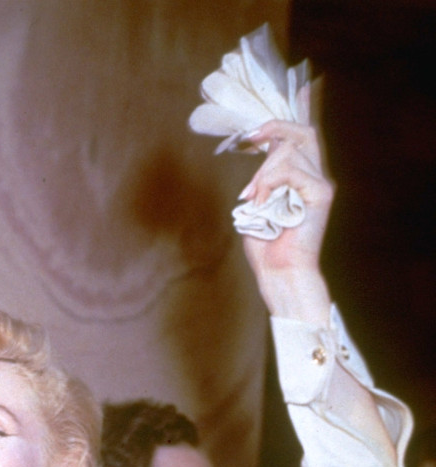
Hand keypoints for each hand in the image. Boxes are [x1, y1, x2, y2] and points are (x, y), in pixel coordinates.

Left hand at [239, 100, 334, 322]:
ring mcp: (320, 185)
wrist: (280, 272)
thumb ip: (264, 176)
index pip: (304, 135)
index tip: (298, 91)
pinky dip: (270, 183)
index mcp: (302, 177)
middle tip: (250, 153)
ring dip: (263, 173)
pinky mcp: (320, 194)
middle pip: (300, 133)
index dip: (302, 108)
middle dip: (272, 133)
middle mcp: (315, 177)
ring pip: (289, 150)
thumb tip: (264, 146)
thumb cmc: (267, 246)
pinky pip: (290, 169)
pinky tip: (264, 203)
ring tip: (255, 200)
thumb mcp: (258, 203)